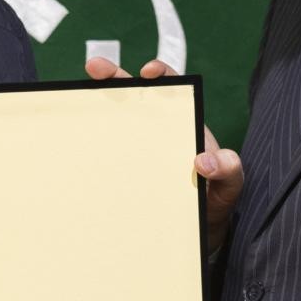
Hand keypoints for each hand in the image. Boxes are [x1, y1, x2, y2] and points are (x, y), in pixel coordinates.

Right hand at [85, 56, 244, 249]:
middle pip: (134, 98)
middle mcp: (157, 134)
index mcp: (184, 127)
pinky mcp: (122, 173)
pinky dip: (87, 147)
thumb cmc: (215, 200)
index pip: (172, 91)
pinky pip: (104, 157)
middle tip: (96, 68)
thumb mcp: (229, 186)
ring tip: (76, 97)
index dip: (161, 75)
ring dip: (93, 108)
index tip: (150, 71)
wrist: (197, 232)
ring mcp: (136, 152)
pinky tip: (71, 142)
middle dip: (114, 78)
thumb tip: (204, 160)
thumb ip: (229, 171)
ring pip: (113, 125)